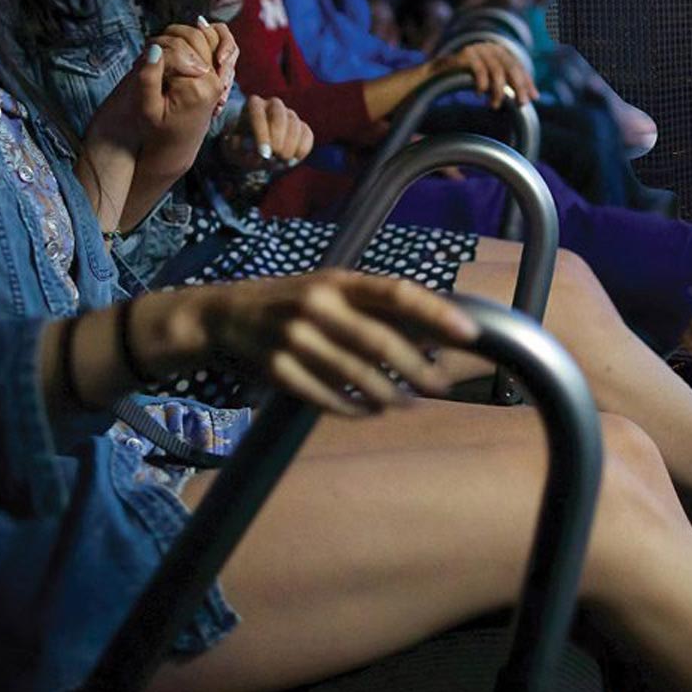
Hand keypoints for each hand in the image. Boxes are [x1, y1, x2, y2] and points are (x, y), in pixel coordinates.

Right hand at [88, 20, 233, 189]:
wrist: (177, 144)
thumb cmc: (158, 129)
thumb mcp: (147, 108)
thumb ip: (148, 77)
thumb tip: (154, 47)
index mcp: (198, 87)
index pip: (178, 47)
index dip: (157, 46)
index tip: (146, 58)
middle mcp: (214, 80)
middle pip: (196, 36)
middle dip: (172, 37)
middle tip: (154, 49)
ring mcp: (219, 76)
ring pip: (206, 36)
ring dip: (183, 35)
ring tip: (165, 48)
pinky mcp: (217, 74)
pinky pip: (214, 43)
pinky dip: (199, 37)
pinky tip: (184, 41)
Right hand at [203, 271, 478, 415]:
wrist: (222, 316)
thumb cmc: (291, 302)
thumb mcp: (330, 290)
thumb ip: (375, 308)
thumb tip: (436, 331)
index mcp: (338, 280)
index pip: (397, 293)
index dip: (436, 313)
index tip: (468, 333)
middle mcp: (317, 304)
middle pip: (381, 342)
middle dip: (418, 369)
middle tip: (441, 385)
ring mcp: (294, 338)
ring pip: (356, 376)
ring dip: (390, 395)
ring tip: (408, 404)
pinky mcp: (277, 369)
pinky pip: (325, 397)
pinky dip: (353, 408)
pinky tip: (370, 411)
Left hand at [220, 96, 314, 169]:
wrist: (254, 151)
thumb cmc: (241, 147)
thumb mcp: (233, 149)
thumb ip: (237, 147)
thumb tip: (249, 147)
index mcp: (253, 105)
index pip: (257, 111)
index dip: (262, 132)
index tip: (263, 153)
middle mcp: (273, 105)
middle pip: (279, 113)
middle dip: (278, 135)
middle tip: (276, 155)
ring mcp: (289, 115)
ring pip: (295, 124)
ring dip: (290, 145)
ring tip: (282, 161)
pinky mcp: (302, 127)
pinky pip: (307, 135)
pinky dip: (302, 149)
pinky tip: (293, 160)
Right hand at [433, 39, 536, 108]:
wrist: (437, 74)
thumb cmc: (466, 79)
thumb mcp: (490, 80)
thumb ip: (507, 83)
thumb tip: (532, 96)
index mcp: (499, 51)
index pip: (518, 66)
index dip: (527, 81)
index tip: (534, 97)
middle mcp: (491, 47)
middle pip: (511, 68)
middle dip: (518, 87)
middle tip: (522, 104)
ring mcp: (478, 48)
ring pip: (497, 71)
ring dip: (498, 91)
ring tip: (494, 105)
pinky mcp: (466, 54)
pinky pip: (479, 70)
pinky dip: (482, 84)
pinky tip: (479, 94)